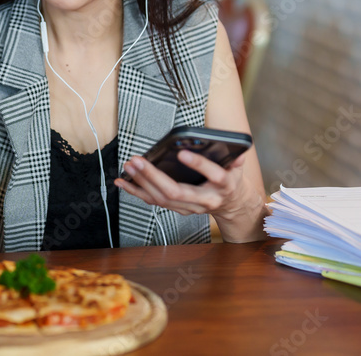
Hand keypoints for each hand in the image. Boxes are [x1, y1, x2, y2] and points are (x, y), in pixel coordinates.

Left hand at [114, 150, 256, 224]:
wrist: (231, 205)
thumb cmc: (231, 181)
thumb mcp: (238, 168)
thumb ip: (236, 159)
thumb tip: (236, 150)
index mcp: (223, 187)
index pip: (213, 175)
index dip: (199, 165)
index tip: (182, 153)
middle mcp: (205, 200)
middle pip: (176, 192)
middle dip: (154, 176)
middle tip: (138, 160)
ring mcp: (190, 208)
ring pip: (162, 199)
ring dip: (142, 182)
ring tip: (129, 166)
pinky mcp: (178, 209)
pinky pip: (154, 202)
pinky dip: (136, 191)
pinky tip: (123, 182)